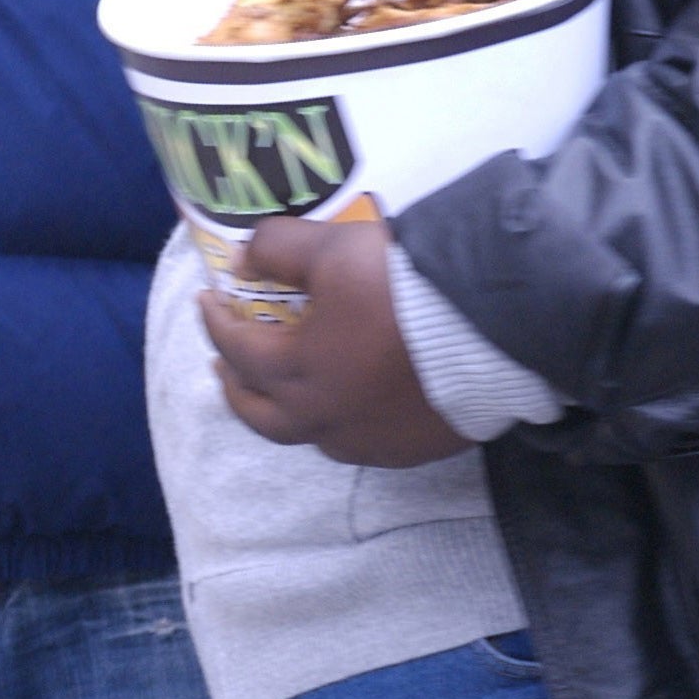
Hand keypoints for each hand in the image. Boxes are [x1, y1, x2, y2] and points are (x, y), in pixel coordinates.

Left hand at [200, 217, 471, 467]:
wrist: (492, 330)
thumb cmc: (403, 288)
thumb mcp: (332, 249)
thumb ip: (278, 250)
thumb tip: (242, 260)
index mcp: (298, 372)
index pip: (239, 351)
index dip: (216, 324)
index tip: (206, 302)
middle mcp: (325, 419)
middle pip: (262, 414)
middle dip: (235, 386)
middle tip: (223, 365)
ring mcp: (370, 441)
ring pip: (309, 434)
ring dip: (284, 410)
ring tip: (282, 388)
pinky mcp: (410, 449)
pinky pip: (358, 442)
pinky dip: (336, 422)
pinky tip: (345, 403)